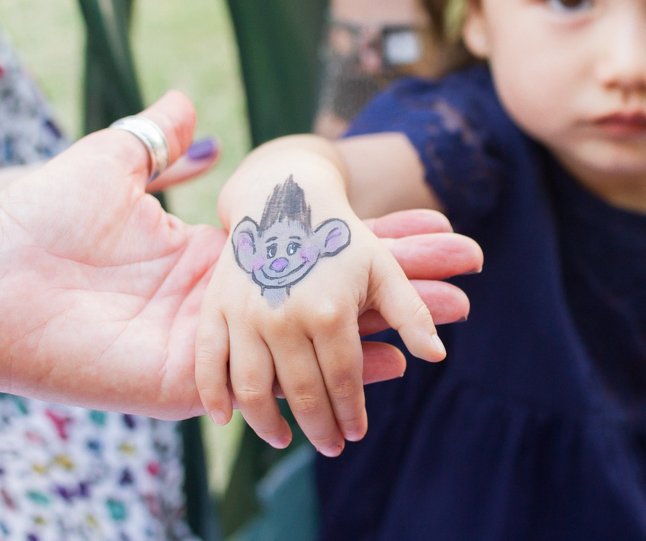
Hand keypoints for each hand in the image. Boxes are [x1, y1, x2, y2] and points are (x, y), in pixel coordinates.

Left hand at [0, 91, 477, 419]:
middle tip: (468, 275)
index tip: (430, 220)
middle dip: (402, 283)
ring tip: (452, 318)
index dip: (370, 235)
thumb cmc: (39, 214)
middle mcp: (227, 301)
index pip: (312, 245)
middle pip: (333, 293)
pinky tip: (392, 367)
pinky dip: (336, 372)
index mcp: (214, 256)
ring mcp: (215, 344)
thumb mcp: (114, 158)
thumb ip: (161, 134)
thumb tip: (195, 103)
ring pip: (320, 339)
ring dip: (390, 329)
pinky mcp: (191, 381)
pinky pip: (278, 380)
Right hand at [195, 167, 458, 456]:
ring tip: (283, 440)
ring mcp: (246, 313)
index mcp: (331, 309)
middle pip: (302, 393)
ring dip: (267, 425)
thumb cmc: (341, 238)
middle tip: (331, 447)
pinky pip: (209, 363)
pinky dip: (215, 396)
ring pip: (252, 389)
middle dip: (319, 429)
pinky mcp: (215, 307)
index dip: (351, 413)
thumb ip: (411, 314)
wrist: (284, 199)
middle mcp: (285, 315)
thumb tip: (436, 356)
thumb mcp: (384, 268)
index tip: (356, 433)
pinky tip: (227, 418)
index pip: (343, 380)